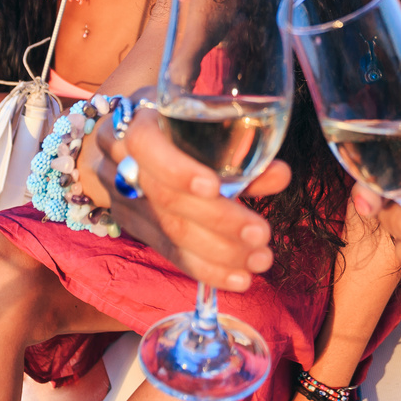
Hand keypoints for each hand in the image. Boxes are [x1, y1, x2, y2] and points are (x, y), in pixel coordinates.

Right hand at [89, 103, 290, 290]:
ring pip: (169, 231)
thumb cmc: (174, 125)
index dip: (176, 168)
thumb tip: (279, 175)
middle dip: (218, 220)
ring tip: (259, 260)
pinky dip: (207, 269)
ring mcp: (124, 198)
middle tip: (260, 234)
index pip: (144, 144)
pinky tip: (238, 279)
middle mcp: (123, 161)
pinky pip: (169, 252)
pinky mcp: (134, 227)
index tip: (213, 187)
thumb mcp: (198, 122)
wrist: (121, 139)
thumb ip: (238, 149)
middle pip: (165, 197)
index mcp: (137, 121)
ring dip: (219, 252)